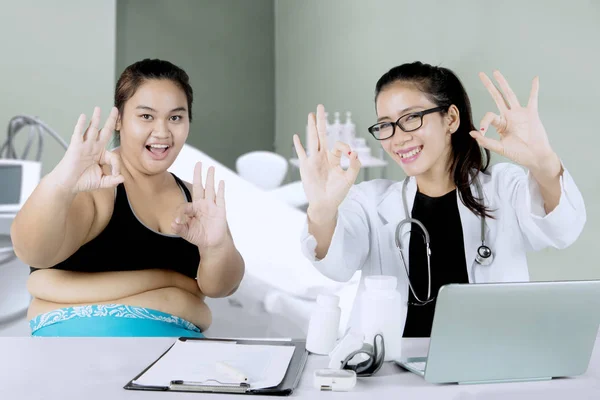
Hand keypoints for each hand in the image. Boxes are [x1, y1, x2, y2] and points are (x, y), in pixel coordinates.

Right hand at [54, 107, 123, 192]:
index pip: (114, 155)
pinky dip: (80, 125)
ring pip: (92, 130)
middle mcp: (94, 148)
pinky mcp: (75, 147)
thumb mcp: (102, 182)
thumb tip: (122, 178)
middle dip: (110, 120)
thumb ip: (112, 180)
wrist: (68, 185)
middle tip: (115, 110)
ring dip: (95, 118)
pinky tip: (83, 116)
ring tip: (98, 108)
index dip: (116, 165)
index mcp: (101, 155)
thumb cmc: (83, 181)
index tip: (115, 174)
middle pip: (104, 131)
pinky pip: (78, 134)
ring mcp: (85, 146)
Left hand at [171, 162, 228, 249]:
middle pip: (200, 186)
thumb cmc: (198, 237)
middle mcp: (202, 205)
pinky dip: (221, 189)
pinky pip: (220, 198)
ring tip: (211, 167)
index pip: (186, 205)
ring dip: (210, 178)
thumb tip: (173, 223)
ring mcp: (212, 206)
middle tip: (198, 163)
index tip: (178, 222)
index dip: (181, 212)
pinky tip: (220, 181)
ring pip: (211, 189)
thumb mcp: (186, 233)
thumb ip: (179, 229)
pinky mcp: (220, 211)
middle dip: (198, 175)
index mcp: (193, 209)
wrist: (212, 243)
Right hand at [293, 104, 360, 218]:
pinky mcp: (306, 166)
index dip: (344, 146)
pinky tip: (296, 136)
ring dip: (311, 127)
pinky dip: (298, 145)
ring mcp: (313, 160)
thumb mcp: (350, 179)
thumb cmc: (337, 193)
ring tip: (310, 115)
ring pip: (312, 139)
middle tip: (320, 107)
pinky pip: (301, 153)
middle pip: (322, 135)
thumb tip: (355, 152)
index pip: (338, 145)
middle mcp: (323, 157)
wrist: (325, 204)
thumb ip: (355, 166)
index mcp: (334, 159)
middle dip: (321, 121)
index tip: (350, 154)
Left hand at [469, 71, 560, 175]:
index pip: (489, 115)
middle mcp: (509, 116)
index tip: (482, 132)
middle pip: (497, 97)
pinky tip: (535, 78)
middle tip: (481, 74)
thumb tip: (472, 134)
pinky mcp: (532, 114)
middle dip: (489, 86)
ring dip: (503, 83)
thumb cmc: (519, 154)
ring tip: (496, 72)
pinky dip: (534, 89)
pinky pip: (533, 98)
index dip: (483, 122)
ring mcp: (520, 114)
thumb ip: (486, 141)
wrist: (535, 157)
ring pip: (510, 94)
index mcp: (501, 124)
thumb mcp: (500, 148)